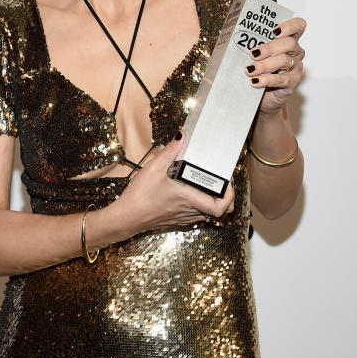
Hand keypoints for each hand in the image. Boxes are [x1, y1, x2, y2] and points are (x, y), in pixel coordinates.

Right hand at [115, 134, 234, 233]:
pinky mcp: (178, 220)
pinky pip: (198, 215)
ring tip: (209, 184)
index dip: (230, 196)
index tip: (228, 183)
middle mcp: (189, 211)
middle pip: (219, 211)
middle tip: (223, 182)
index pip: (219, 207)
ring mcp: (184, 217)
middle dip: (226, 197)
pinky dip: (202, 205)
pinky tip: (193, 192)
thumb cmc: (139, 196)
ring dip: (214, 201)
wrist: (126, 217)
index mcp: (187, 198)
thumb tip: (181, 136)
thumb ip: (170, 151)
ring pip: (209, 214)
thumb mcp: (153, 168)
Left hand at [244, 17, 306, 112]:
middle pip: (289, 43)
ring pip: (284, 60)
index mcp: (287, 41)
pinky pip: (281, 79)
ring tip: (249, 70)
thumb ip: (252, 45)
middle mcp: (295, 52)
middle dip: (269, 47)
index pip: (298, 26)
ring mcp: (296, 67)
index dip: (290, 26)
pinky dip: (266, 79)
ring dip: (264, 65)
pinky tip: (254, 81)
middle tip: (253, 54)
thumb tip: (233, 36)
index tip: (274, 32)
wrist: (261, 96)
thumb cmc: (258, 71)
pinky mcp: (293, 82)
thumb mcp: (255, 55)